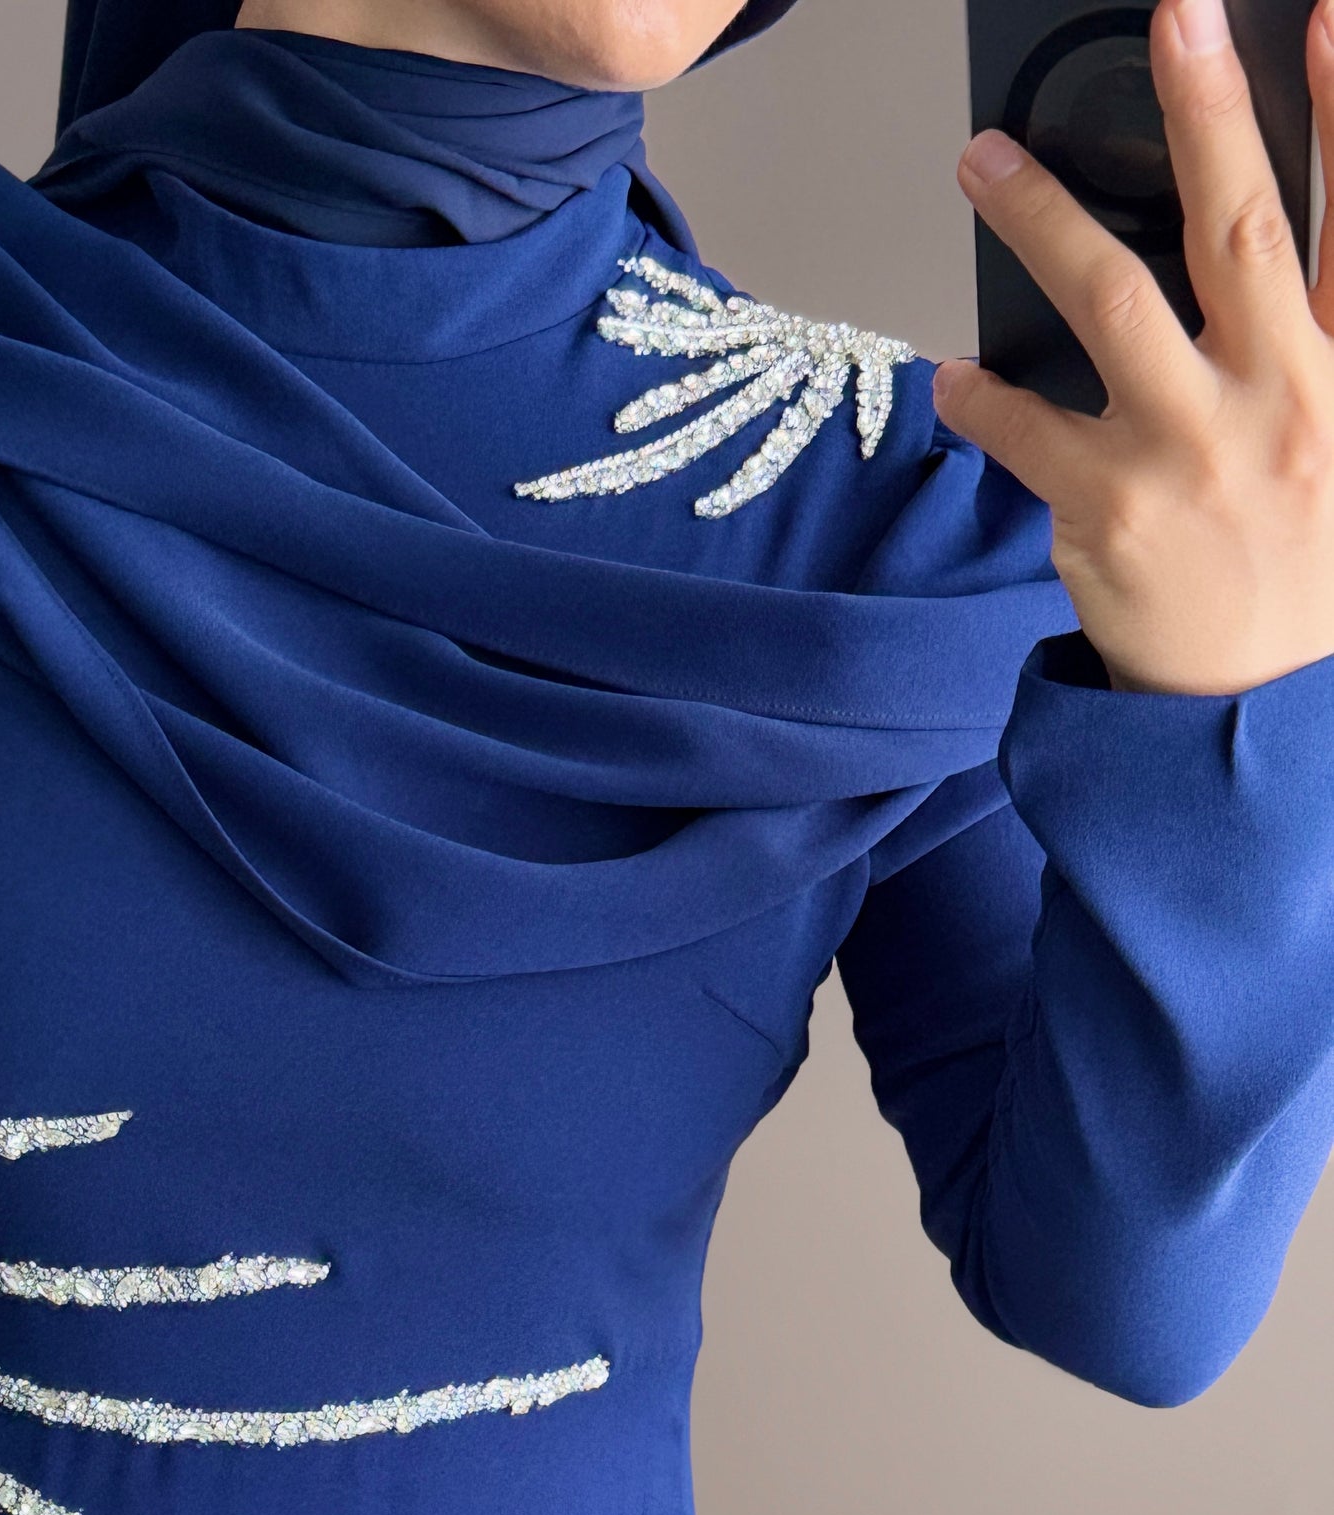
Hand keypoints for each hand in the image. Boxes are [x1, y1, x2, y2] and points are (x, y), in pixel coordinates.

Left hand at [934, 0, 1333, 695]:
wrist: (1252, 712)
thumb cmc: (1293, 566)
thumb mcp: (1333, 446)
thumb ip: (1304, 348)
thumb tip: (1241, 253)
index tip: (1320, 16)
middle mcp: (1281, 400)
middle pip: (1239, 227)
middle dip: (1205, 112)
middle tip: (1173, 16)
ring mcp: (1192, 454)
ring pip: (1107, 303)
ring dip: (1036, 220)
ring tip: (982, 162)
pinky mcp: (1109, 512)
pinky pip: (1023, 429)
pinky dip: (979, 395)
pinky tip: (951, 374)